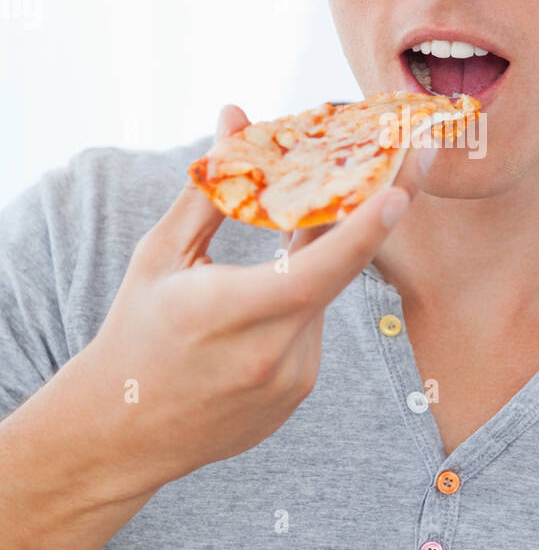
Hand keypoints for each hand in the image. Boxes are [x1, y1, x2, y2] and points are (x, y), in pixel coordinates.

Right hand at [80, 104, 434, 494]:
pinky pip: (312, 329)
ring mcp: (291, 381)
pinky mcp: (297, 395)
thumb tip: (237, 116)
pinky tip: (256, 308)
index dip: (362, 231)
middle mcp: (270, 354)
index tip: (399, 191)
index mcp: (229, 314)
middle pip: (334, 273)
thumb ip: (210, 187)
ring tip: (263, 260)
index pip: (313, 271)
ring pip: (321, 298)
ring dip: (309, 267)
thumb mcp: (161, 255)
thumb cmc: (136, 333)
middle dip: (370, 216)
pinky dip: (297, 303)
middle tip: (405, 161)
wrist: (123, 432)